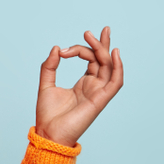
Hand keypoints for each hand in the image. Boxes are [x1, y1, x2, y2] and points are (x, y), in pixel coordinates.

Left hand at [35, 26, 122, 147]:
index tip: (62, 51)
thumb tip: (56, 48)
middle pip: (103, 61)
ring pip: (108, 67)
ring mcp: (98, 93)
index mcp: (83, 84)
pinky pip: (115, 82)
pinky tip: (114, 53)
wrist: (48, 133)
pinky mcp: (100, 100)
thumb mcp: (45, 85)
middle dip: (100, 44)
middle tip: (91, 31)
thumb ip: (50, 66)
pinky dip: (118, 68)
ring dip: (102, 50)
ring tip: (93, 36)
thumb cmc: (48, 115)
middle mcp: (94, 87)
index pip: (90, 60)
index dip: (80, 49)